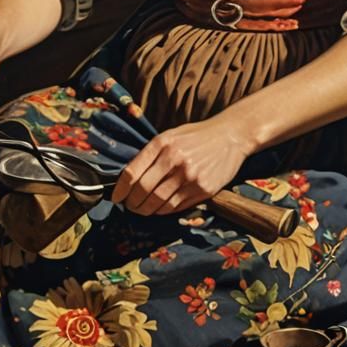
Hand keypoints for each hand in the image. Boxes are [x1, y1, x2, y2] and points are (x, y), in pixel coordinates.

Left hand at [111, 118, 249, 214]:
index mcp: (162, 143)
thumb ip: (151, 153)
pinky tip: (160, 208)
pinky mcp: (203, 189)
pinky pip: (176, 207)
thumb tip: (129, 177)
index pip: (132, 172)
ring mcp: (190, 176)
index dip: (120, 189)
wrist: (231, 135)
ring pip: (158, 203)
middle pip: (143, 191)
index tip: (116, 197)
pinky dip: (164, 211)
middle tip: (129, 206)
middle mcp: (174, 159)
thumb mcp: (170, 135)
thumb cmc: (197, 136)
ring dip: (146, 210)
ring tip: (143, 209)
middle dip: (131, 203)